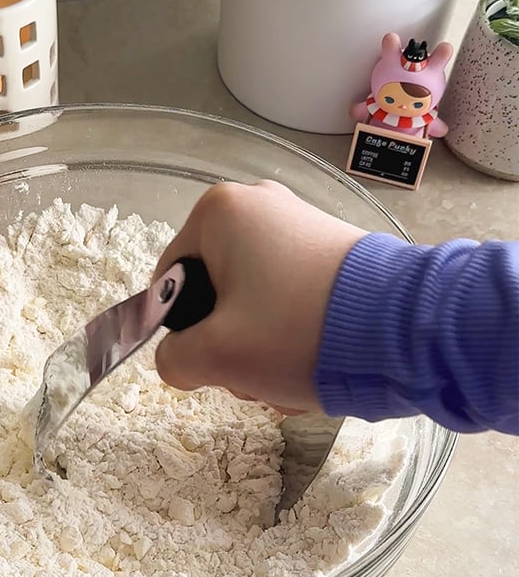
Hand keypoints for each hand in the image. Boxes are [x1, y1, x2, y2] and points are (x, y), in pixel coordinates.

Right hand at [152, 180, 366, 412]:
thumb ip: (173, 359)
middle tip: (256, 371)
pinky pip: (292, 295)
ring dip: (262, 344)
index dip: (183, 330)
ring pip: (254, 300)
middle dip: (229, 339)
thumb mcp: (216, 356)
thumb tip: (180, 359)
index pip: (168, 282)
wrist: (408, 331)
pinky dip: (295, 332)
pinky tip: (316, 360)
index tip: (216, 357)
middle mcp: (259, 204)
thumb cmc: (296, 330)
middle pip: (214, 291)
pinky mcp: (336, 249)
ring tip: (291, 372)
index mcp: (218, 213)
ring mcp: (303, 223)